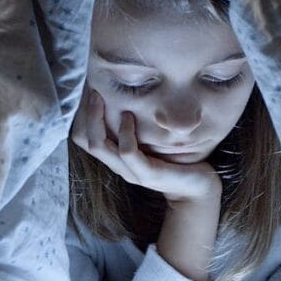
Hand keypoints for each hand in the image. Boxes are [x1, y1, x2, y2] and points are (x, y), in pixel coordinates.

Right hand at [70, 89, 219, 201]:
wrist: (198, 189)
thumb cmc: (176, 160)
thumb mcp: (152, 141)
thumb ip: (139, 128)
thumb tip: (131, 97)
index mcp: (117, 159)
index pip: (83, 140)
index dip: (82, 117)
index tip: (91, 93)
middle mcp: (119, 166)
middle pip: (87, 140)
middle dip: (88, 114)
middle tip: (93, 91)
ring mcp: (132, 172)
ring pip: (100, 146)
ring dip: (99, 119)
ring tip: (103, 99)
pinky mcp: (148, 174)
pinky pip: (127, 152)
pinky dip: (125, 132)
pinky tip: (129, 117)